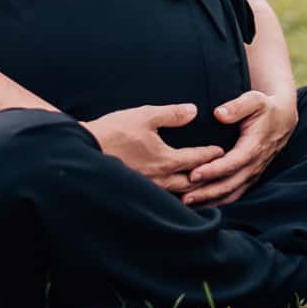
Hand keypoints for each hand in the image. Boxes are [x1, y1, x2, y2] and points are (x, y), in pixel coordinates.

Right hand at [83, 103, 225, 195]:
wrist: (86, 149)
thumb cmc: (115, 131)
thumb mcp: (144, 115)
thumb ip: (171, 114)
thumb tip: (193, 110)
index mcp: (166, 159)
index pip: (196, 158)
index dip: (210, 153)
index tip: (221, 150)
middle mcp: (162, 179)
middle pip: (193, 182)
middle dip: (207, 175)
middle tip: (219, 169)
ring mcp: (151, 188)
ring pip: (180, 192)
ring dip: (193, 186)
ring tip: (200, 182)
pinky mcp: (140, 191)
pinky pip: (166, 197)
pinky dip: (177, 194)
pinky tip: (175, 190)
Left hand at [181, 89, 296, 206]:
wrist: (283, 118)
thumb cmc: (265, 107)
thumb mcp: (254, 100)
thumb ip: (237, 106)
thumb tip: (219, 113)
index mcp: (254, 147)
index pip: (232, 163)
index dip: (213, 170)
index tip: (192, 174)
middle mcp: (254, 164)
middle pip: (230, 184)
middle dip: (206, 191)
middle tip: (183, 196)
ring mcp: (253, 173)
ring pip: (232, 192)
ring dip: (210, 200)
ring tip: (187, 203)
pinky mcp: (250, 176)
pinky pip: (235, 192)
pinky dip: (218, 200)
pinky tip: (201, 203)